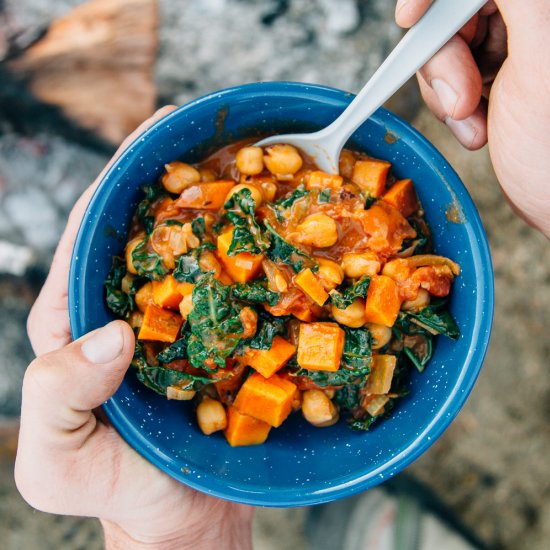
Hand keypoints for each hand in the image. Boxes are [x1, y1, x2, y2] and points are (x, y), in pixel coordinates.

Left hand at [16, 107, 253, 548]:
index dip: (121, 178)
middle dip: (183, 178)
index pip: (93, 232)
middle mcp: (134, 307)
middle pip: (155, 228)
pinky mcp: (225, 339)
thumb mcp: (59, 462)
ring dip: (231, 212)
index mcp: (80, 318)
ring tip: (263, 169)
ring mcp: (185, 320)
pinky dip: (265, 263)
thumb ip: (60, 397)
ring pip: (206, 252)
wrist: (183, 517)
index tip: (158, 131)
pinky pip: (245, 291)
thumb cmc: (115, 486)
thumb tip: (112, 335)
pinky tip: (290, 239)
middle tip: (220, 135)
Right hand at [396, 0, 549, 236]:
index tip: (410, 17)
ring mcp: (516, 48)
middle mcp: (533, 22)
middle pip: (456, 14)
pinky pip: (451, 75)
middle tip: (461, 99)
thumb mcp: (542, 60)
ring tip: (472, 120)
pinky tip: (474, 126)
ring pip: (448, 46)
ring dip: (445, 90)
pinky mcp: (499, 76)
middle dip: (444, 59)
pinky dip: (450, 104)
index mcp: (544, 11)